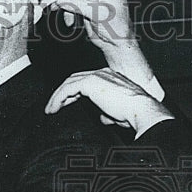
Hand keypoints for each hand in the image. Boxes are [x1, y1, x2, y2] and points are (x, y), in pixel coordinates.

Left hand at [45, 68, 173, 132]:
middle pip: (75, 79)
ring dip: (57, 96)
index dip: (74, 92)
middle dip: (63, 93)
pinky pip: (67, 89)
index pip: (86, 81)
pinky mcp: (90, 83)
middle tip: (54, 105)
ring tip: (50, 109)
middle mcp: (102, 73)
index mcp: (110, 77)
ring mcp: (96, 76)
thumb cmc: (135, 112)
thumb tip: (103, 118)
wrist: (141, 110)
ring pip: (69, 83)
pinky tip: (53, 108)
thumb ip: (109, 113)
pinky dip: (58, 98)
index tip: (66, 103)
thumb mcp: (119, 113)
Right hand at [52, 0, 152, 84]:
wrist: (117, 45)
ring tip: (58, 11)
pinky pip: (76, 3)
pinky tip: (69, 21)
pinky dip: (70, 10)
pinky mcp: (91, 5)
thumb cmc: (115, 30)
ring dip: (66, 4)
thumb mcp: (95, 15)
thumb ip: (77, 5)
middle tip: (54, 0)